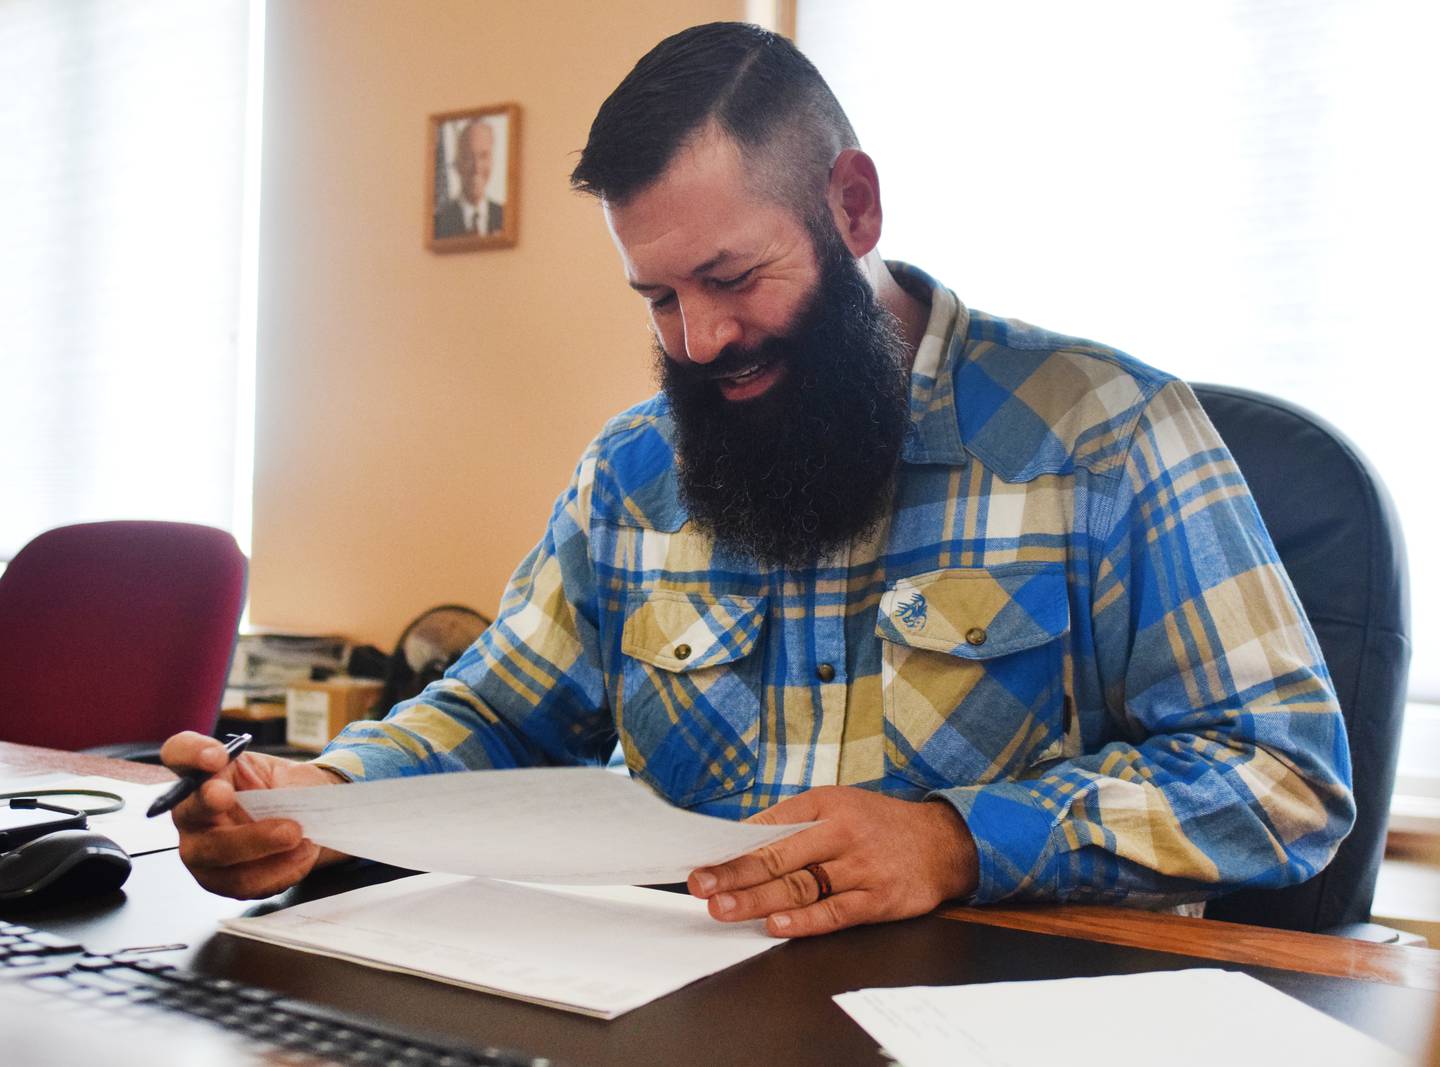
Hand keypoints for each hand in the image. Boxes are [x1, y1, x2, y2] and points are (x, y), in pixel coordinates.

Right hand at [159, 730, 347, 899]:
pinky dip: (277, 869)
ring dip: (263, 845)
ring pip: (217, 853)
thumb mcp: (291, 775)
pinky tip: (299, 854)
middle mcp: (191, 810)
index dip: (192, 753)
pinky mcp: (216, 879)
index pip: (180, 752)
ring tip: (299, 836)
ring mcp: (198, 847)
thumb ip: (287, 784)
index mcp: (206, 772)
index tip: (217, 757)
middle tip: (259, 813)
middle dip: (218, 808)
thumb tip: (289, 802)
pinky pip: (241, 880)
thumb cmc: (287, 792)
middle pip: (192, 810)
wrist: (305, 823)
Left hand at [687, 786, 977, 937]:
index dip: (734, 848)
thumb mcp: (837, 805)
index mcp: (827, 805)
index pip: (771, 827)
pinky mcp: (880, 899)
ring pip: (802, 886)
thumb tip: (740, 841)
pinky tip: (777, 925)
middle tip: (702, 887)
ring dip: (759, 900)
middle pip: (781, 857)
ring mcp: (862, 867)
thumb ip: (792, 822)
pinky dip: (805, 921)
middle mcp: (843, 833)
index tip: (701, 862)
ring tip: (724, 909)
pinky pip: (836, 912)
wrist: (944, 842)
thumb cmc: (879, 824)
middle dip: (737, 874)